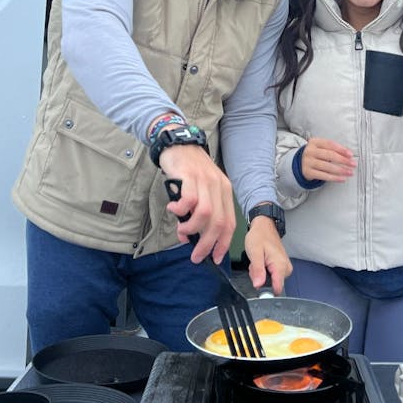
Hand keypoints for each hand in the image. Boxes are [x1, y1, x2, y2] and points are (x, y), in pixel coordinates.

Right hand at [160, 145, 235, 263]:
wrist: (179, 144)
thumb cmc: (189, 170)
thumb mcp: (202, 190)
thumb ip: (199, 212)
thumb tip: (190, 237)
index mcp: (225, 192)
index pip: (230, 223)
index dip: (223, 244)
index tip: (214, 258)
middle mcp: (219, 186)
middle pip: (218, 223)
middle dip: (207, 244)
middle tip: (195, 255)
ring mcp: (205, 180)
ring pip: (205, 214)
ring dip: (192, 228)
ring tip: (182, 230)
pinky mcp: (190, 175)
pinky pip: (189, 200)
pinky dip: (181, 210)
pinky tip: (173, 209)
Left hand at [244, 216, 291, 294]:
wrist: (264, 226)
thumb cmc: (259, 236)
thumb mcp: (255, 253)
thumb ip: (257, 270)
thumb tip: (258, 285)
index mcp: (280, 265)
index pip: (277, 289)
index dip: (266, 291)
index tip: (258, 283)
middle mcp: (286, 267)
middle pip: (272, 285)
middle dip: (260, 278)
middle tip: (255, 265)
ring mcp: (285, 267)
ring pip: (271, 281)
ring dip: (261, 274)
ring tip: (258, 261)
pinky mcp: (282, 266)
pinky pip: (272, 275)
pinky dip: (264, 270)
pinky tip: (262, 261)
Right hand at [301, 137, 355, 182]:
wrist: (300, 163)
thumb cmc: (315, 154)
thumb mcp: (321, 148)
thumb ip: (333, 149)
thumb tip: (348, 155)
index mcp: (314, 142)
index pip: (330, 144)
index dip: (341, 149)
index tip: (350, 155)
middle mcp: (310, 151)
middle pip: (329, 155)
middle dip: (343, 160)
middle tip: (353, 164)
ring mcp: (308, 162)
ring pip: (327, 167)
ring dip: (341, 170)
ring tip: (350, 172)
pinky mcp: (308, 172)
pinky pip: (324, 176)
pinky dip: (334, 178)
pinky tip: (342, 178)